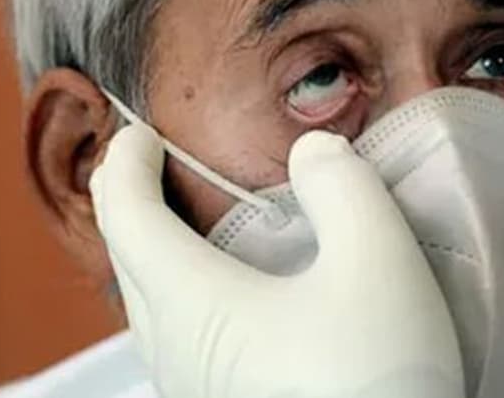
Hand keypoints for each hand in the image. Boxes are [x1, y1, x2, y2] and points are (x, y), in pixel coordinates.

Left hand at [90, 124, 463, 397]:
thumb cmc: (373, 375)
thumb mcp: (379, 261)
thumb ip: (345, 187)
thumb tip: (314, 152)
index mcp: (190, 300)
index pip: (124, 215)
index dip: (124, 164)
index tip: (141, 131)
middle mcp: (173, 350)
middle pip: (128, 264)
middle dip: (136, 208)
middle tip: (164, 170)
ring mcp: (193, 392)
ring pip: (154, 312)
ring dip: (163, 259)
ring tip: (201, 232)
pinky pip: (183, 344)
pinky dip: (190, 301)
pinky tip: (241, 306)